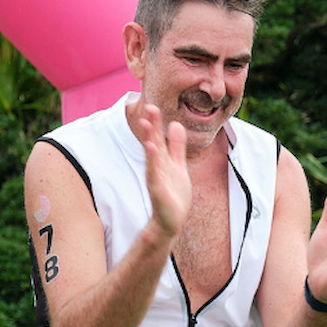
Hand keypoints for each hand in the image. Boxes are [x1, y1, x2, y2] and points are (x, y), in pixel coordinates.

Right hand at [140, 105, 190, 239]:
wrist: (171, 220)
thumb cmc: (174, 194)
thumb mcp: (178, 165)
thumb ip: (177, 146)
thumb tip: (176, 124)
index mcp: (163, 160)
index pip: (158, 138)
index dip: (156, 123)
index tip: (153, 106)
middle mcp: (157, 167)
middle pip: (154, 143)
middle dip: (152, 126)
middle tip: (150, 107)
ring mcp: (156, 178)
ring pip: (152, 156)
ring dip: (149, 140)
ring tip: (148, 125)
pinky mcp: (158, 190)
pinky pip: (155, 174)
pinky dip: (153, 162)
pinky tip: (152, 150)